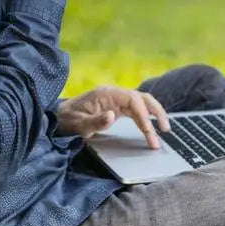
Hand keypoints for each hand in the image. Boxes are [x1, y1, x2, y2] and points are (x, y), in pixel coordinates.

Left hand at [55, 86, 171, 149]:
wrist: (58, 118)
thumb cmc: (68, 121)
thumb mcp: (79, 125)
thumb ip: (95, 121)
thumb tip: (112, 116)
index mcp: (106, 94)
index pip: (132, 99)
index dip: (143, 114)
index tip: (148, 130)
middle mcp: (113, 94)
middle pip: (142, 98)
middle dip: (155, 112)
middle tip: (165, 129)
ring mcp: (115, 101)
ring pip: (141, 104)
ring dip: (153, 116)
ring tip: (164, 131)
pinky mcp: (116, 108)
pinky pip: (135, 111)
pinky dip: (145, 119)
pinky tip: (151, 129)